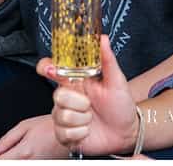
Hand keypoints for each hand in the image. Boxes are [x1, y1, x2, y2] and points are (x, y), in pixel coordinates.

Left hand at [0, 114, 69, 159]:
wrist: (70, 132)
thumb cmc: (49, 127)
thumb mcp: (24, 126)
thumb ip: (6, 141)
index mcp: (23, 152)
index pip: (0, 163)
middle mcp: (30, 163)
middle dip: (5, 159)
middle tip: (12, 149)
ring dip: (15, 160)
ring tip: (24, 150)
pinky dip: (24, 161)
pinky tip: (29, 154)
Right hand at [39, 35, 140, 156]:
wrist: (126, 133)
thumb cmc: (121, 105)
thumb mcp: (117, 81)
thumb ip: (107, 59)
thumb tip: (103, 38)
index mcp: (75, 80)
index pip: (52, 69)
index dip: (46, 67)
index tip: (50, 69)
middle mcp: (67, 97)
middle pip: (57, 95)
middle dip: (78, 101)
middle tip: (90, 104)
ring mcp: (64, 115)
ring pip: (62, 115)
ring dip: (83, 119)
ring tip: (92, 118)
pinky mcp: (65, 134)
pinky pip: (65, 133)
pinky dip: (81, 133)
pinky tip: (88, 130)